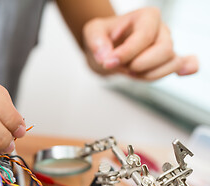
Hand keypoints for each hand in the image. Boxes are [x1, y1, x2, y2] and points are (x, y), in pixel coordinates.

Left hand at [82, 7, 197, 79]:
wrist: (106, 48)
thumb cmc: (102, 37)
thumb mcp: (92, 33)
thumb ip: (96, 42)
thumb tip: (106, 57)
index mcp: (147, 16)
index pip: (144, 36)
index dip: (127, 53)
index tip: (108, 62)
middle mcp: (161, 30)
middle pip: (164, 50)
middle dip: (140, 64)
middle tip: (121, 67)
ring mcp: (166, 46)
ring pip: (170, 64)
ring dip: (147, 74)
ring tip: (129, 71)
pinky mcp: (166, 62)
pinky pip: (183, 64)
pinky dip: (187, 68)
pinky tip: (184, 72)